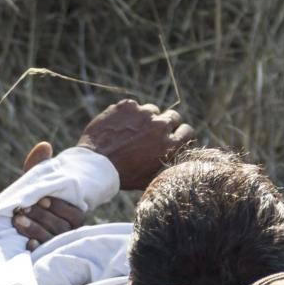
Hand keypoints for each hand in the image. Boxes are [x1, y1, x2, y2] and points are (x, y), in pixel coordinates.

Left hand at [11, 142, 87, 249]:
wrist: (29, 207)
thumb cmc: (39, 190)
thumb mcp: (39, 176)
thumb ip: (41, 163)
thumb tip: (44, 146)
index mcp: (74, 211)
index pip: (73, 213)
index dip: (58, 206)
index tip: (42, 198)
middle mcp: (70, 228)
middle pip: (61, 227)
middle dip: (41, 217)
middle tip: (22, 209)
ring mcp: (58, 240)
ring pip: (52, 239)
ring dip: (34, 230)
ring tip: (17, 220)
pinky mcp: (46, 248)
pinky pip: (45, 252)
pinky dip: (36, 248)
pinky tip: (26, 243)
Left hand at [75, 100, 194, 190]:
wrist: (96, 165)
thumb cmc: (123, 176)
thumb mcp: (151, 178)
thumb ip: (167, 166)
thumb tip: (177, 160)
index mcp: (169, 145)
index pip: (187, 131)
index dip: (180, 133)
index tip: (173, 136)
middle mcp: (160, 126)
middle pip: (173, 116)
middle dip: (166, 123)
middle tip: (152, 132)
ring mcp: (143, 113)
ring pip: (152, 110)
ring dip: (146, 119)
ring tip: (132, 131)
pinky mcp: (127, 106)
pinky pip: (133, 107)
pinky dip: (128, 115)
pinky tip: (120, 126)